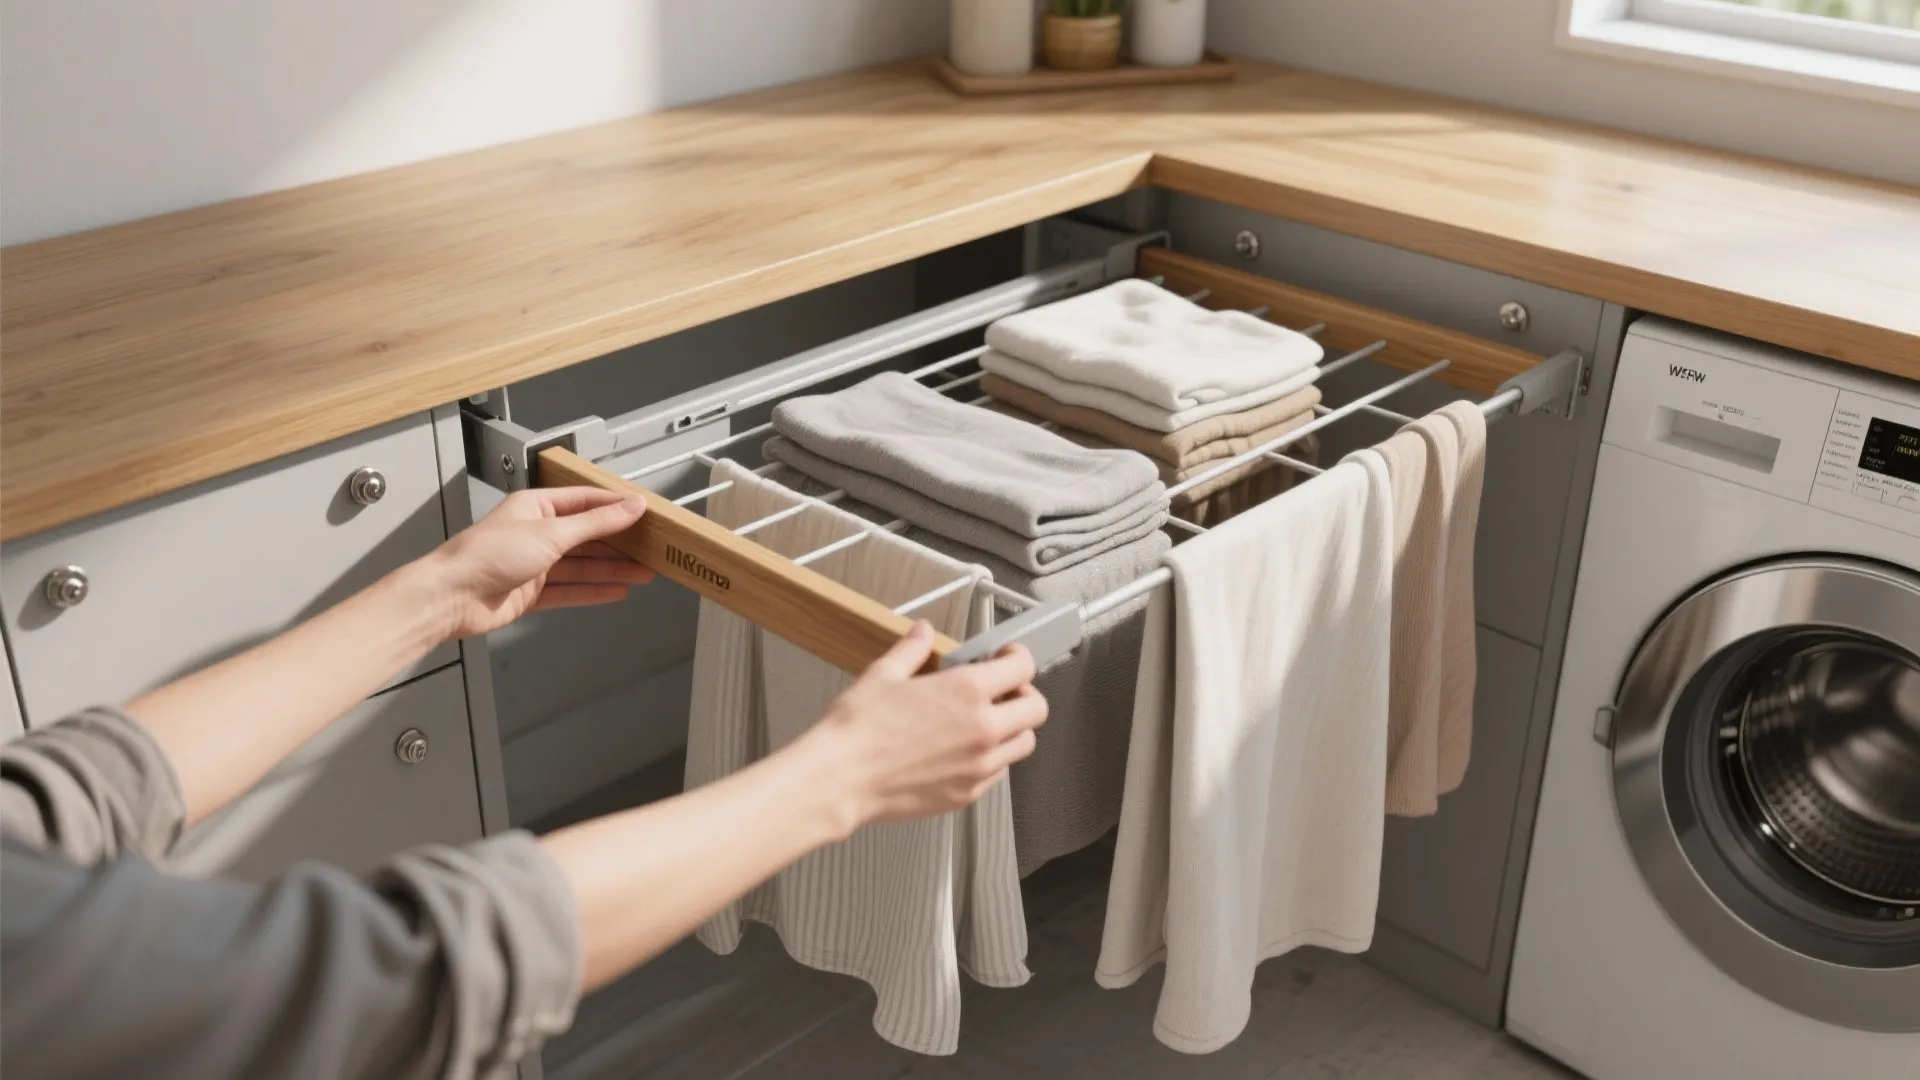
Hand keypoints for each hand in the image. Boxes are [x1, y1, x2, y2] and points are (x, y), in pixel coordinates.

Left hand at [420, 487, 654, 639]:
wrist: (452, 597)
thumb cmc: (486, 555)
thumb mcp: (552, 532)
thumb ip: (596, 523)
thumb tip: (630, 506)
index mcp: (535, 507)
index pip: (585, 501)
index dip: (616, 506)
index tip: (644, 511)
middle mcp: (534, 533)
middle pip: (586, 536)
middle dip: (619, 543)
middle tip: (651, 547)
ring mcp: (533, 565)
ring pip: (581, 566)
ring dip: (612, 569)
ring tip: (645, 572)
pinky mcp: (530, 593)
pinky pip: (569, 591)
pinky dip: (593, 591)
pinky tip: (617, 591)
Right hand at [801, 622, 1047, 830]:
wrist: (840, 780)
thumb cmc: (857, 732)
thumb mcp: (883, 674)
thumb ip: (912, 649)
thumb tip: (922, 633)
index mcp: (966, 691)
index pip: (1022, 667)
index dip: (1019, 657)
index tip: (1008, 656)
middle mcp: (982, 729)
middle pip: (1037, 709)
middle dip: (1025, 694)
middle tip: (1004, 690)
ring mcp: (979, 765)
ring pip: (1024, 744)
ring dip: (1013, 729)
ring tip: (987, 722)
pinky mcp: (968, 793)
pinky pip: (999, 773)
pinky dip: (993, 759)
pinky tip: (965, 750)